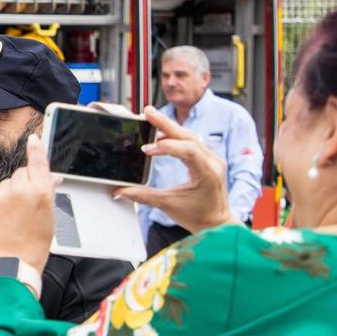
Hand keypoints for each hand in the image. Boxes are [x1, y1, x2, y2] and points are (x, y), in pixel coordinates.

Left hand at [0, 133, 56, 279]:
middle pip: (21, 173)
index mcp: (40, 193)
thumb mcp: (48, 218)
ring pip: (7, 183)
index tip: (33, 138)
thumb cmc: (34, 245)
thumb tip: (49, 178)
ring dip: (11, 193)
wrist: (10, 263)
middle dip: (25, 182)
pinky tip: (4, 220)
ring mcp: (1, 196)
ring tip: (15, 215)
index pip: (37, 163)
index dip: (36, 149)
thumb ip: (46, 194)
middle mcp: (20, 190)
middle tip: (27, 202)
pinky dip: (0, 203)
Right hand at [113, 105, 230, 233]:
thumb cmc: (198, 216)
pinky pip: (192, 142)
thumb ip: (143, 195)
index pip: (187, 150)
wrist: (216, 223)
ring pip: (190, 136)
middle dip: (166, 123)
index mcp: (207, 173)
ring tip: (152, 118)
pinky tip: (162, 134)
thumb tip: (120, 190)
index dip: (165, 147)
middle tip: (148, 112)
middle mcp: (213, 162)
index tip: (146, 149)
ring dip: (170, 128)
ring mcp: (212, 159)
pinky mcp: (207, 159)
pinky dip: (176, 137)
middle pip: (188, 136)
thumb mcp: (168, 205)